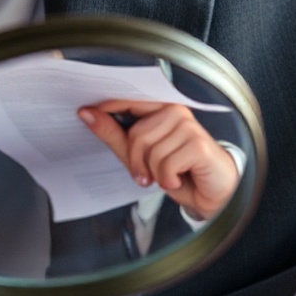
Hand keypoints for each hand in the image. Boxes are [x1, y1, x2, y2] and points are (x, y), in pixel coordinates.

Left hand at [78, 100, 240, 221]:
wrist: (212, 194)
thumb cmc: (178, 172)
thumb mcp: (139, 156)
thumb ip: (114, 134)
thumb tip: (87, 114)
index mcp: (161, 109)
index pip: (129, 101)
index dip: (107, 107)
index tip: (84, 111)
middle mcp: (176, 112)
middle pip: (137, 134)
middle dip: (137, 161)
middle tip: (147, 174)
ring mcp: (189, 127)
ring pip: (151, 151)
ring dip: (154, 173)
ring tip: (167, 176)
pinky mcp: (198, 145)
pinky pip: (166, 164)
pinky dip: (168, 180)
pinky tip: (179, 179)